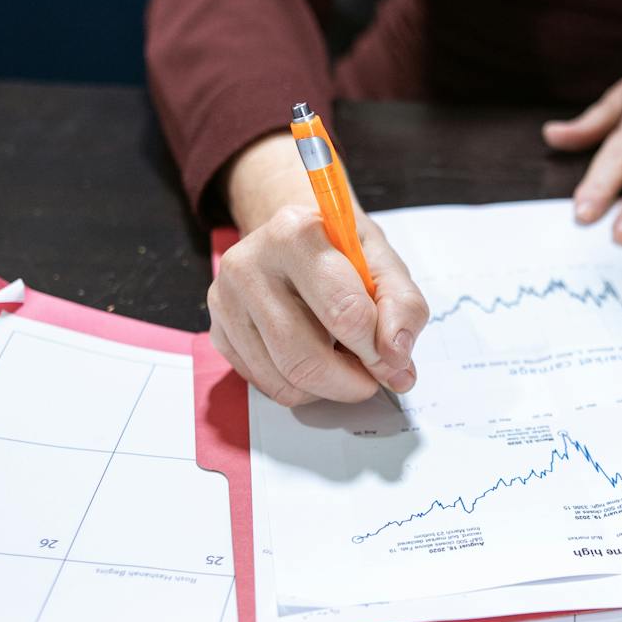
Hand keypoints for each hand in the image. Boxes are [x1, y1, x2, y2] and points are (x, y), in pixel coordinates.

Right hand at [207, 133, 428, 405]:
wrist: (294, 241)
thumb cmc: (340, 252)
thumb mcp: (383, 261)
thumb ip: (402, 306)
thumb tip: (396, 358)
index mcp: (296, 233)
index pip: (344, 312)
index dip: (378, 350)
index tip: (394, 359)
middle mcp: (250, 263)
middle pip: (306, 356)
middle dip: (351, 381)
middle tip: (372, 377)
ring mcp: (226, 299)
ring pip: (285, 378)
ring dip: (328, 388)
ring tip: (346, 365)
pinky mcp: (219, 330)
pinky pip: (266, 385)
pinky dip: (302, 388)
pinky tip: (315, 362)